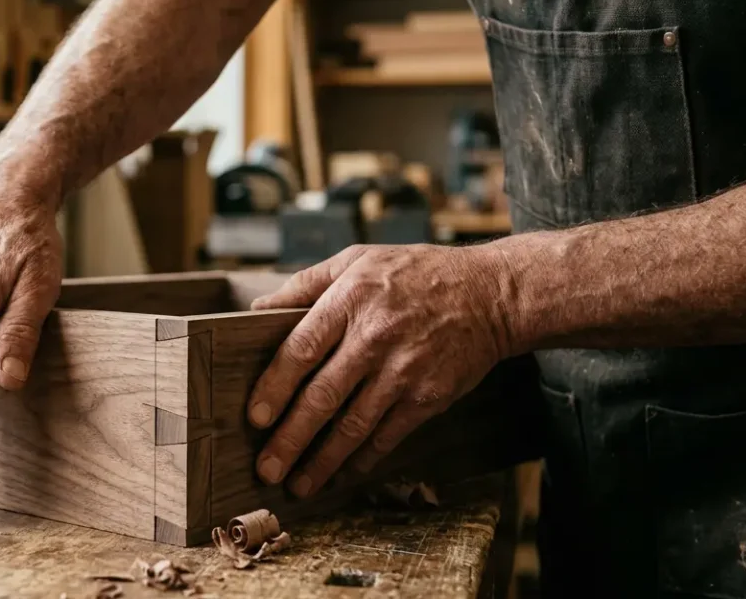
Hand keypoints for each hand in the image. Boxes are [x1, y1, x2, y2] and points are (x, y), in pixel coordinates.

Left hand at [247, 243, 512, 496]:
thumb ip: (305, 284)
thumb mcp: (357, 260)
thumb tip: (256, 310)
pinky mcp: (429, 396)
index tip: (255, 417)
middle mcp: (375, 337)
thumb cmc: (415, 274)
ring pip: (354, 425)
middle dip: (290, 438)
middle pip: (323, 396)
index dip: (275, 386)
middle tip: (266, 470)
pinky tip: (342, 474)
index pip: (301, 348)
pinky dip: (363, 458)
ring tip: (297, 485)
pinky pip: (388, 434)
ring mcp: (404, 370)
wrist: (491, 294)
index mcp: (350, 300)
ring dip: (322, 460)